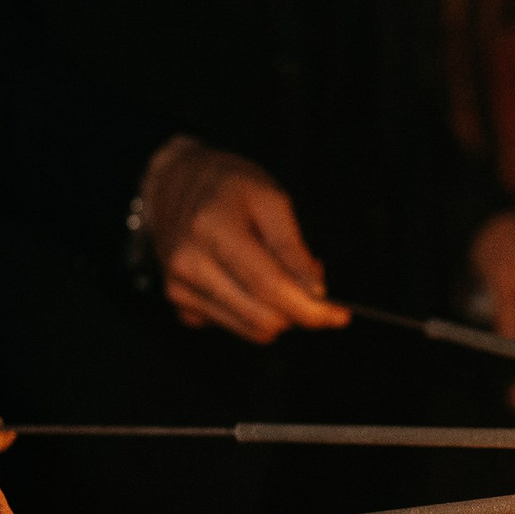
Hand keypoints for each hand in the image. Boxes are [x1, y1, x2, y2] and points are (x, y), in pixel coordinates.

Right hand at [141, 136, 351, 341]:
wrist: (174, 184)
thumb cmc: (229, 186)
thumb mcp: (269, 197)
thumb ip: (292, 246)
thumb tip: (315, 292)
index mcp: (212, 228)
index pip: (269, 286)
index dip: (310, 308)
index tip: (340, 315)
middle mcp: (188, 263)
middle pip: (262, 317)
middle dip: (298, 312)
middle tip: (312, 290)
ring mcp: (179, 288)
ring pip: (251, 329)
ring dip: (277, 313)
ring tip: (276, 276)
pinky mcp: (179, 304)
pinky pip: (233, 326)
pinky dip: (251, 311)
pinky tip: (247, 280)